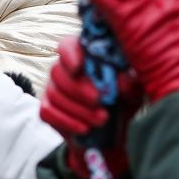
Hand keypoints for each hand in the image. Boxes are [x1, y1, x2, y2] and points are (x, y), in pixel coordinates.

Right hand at [40, 35, 141, 178]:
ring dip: (78, 109)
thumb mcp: (131, 92)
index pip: (67, 46)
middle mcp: (63, 69)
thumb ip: (128, 84)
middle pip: (58, 72)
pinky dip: (67, 121)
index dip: (70, 55)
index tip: (79, 67)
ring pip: (54, 94)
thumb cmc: (121, 101)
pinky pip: (48, 112)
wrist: (111, 131)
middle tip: (98, 100)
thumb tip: (122, 83)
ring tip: (102, 119)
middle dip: (78, 88)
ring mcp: (52, 88)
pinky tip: (85, 128)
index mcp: (82, 56)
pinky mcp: (47, 108)